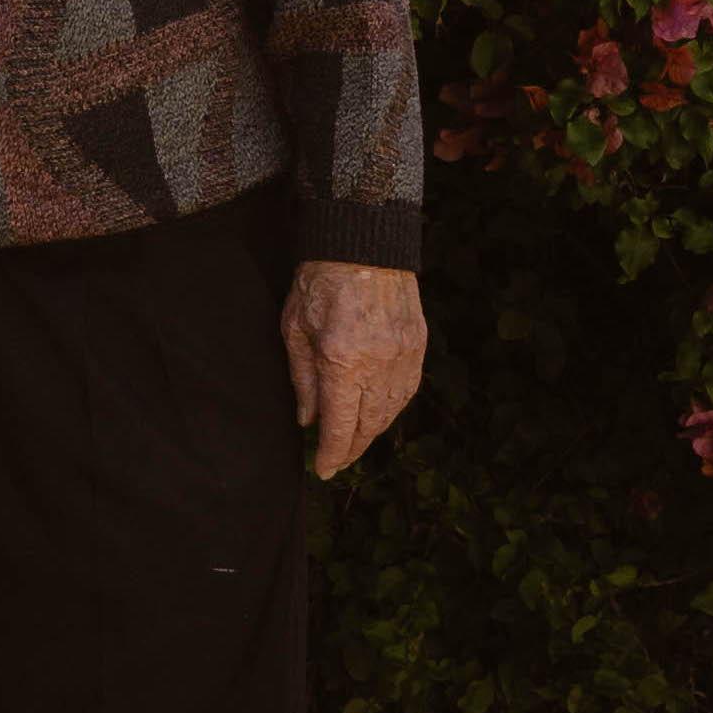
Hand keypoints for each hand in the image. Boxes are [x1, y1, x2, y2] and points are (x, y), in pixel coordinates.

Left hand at [284, 259, 426, 480]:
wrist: (362, 242)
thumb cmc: (319, 282)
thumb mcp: (294, 329)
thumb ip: (301, 380)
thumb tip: (307, 421)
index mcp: (341, 362)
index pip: (340, 427)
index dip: (332, 455)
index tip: (323, 470)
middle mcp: (377, 364)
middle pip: (369, 426)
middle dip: (352, 450)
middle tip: (337, 461)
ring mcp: (403, 355)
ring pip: (391, 412)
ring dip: (373, 432)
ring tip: (355, 441)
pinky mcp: (418, 344)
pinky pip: (407, 390)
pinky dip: (392, 408)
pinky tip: (379, 413)